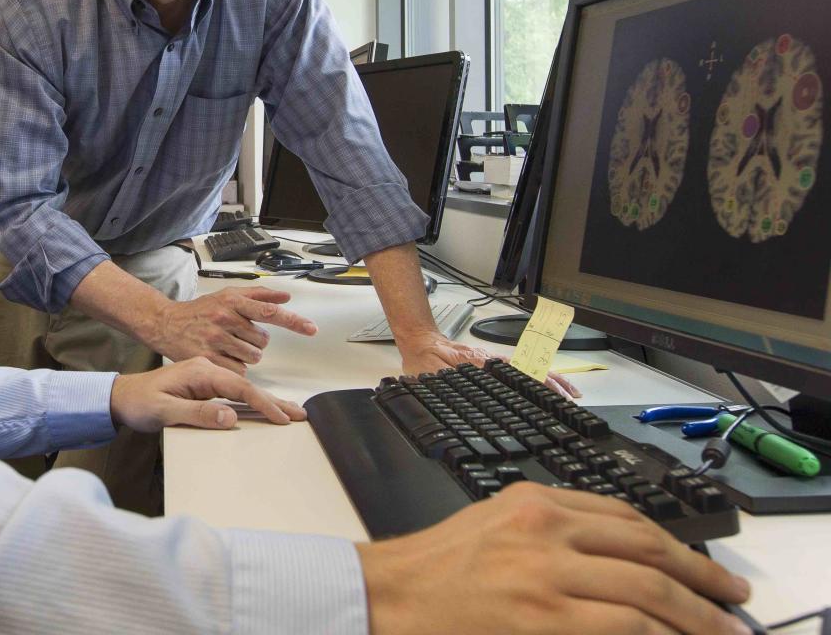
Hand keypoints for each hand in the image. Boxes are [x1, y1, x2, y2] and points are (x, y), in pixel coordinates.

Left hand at [108, 357, 306, 431]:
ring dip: (267, 400)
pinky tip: (262, 407)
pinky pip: (232, 392)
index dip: (262, 403)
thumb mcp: (164, 410)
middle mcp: (206, 370)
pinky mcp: (203, 385)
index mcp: (200, 371)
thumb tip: (230, 417)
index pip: (239, 388)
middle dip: (274, 401)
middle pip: (246, 386)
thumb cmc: (139, 402)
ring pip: (242, 389)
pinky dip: (251, 400)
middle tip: (299, 414)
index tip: (281, 417)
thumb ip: (197, 413)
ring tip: (290, 411)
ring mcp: (206, 377)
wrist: (120, 396)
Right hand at [146, 286, 316, 374]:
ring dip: (245, 355)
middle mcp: (225, 318)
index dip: (293, 321)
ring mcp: (215, 339)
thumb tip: (286, 297)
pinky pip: (238, 370)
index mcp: (233, 301)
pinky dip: (234, 366)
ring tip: (227, 345)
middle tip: (236, 335)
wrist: (166, 323)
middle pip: (263, 340)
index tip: (311, 329)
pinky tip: (221, 357)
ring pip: (253, 357)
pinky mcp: (208, 358)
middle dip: (254, 340)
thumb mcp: (227, 295)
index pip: (269, 311)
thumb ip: (259, 295)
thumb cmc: (199, 310)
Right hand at [357, 482, 751, 634]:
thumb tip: (616, 564)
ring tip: (723, 634)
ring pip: (648, 589)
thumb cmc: (434, 571)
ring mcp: (546, 572)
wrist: (387, 597)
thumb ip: (549, 534)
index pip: (626, 517)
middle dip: (703, 579)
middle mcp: (545, 527)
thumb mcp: (493, 527)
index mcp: (534, 500)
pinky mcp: (544, 617)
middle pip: (648, 549)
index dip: (677, 546)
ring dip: (696, 617)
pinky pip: (625, 625)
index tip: (703, 569)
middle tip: (735, 601)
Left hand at [399, 332, 580, 397]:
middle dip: (553, 383)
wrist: (420, 340)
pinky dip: (536, 376)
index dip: (536, 383)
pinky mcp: (492, 363)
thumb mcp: (430, 374)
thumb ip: (444, 383)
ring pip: (527, 369)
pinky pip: (519, 369)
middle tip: (572, 398)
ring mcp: (493, 361)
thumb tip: (452, 391)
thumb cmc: (425, 357)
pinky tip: (545, 386)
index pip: (515, 373)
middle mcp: (491, 360)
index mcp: (480, 364)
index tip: (552, 393)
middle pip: (529, 370)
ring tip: (569, 394)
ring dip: (549, 380)